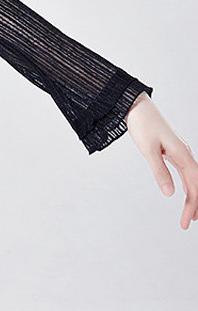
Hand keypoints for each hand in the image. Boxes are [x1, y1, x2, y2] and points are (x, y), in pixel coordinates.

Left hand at [125, 93, 197, 229]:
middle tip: (186, 223)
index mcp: (183, 155)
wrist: (135, 104)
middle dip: (194, 205)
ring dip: (192, 196)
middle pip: (196, 184)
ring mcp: (180, 151)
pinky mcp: (172, 149)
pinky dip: (187, 184)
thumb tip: (169, 193)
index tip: (186, 221)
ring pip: (192, 178)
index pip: (195, 187)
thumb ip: (159, 171)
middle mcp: (185, 153)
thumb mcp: (148, 149)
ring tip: (190, 214)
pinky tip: (185, 192)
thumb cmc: (141, 123)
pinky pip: (185, 171)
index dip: (193, 206)